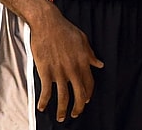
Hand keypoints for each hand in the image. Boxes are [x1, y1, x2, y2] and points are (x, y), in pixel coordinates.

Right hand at [30, 4, 103, 121]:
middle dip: (78, 108)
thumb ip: (91, 55)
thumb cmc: (65, 30)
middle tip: (75, 114)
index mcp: (83, 61)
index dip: (88, 94)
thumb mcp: (83, 40)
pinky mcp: (46, 71)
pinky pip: (46, 91)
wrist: (48, 24)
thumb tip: (100, 64)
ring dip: (62, 110)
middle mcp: (73, 69)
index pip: (89, 83)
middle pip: (79, 94)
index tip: (85, 100)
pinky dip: (44, 102)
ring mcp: (59, 72)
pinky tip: (42, 107)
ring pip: (63, 97)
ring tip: (61, 117)